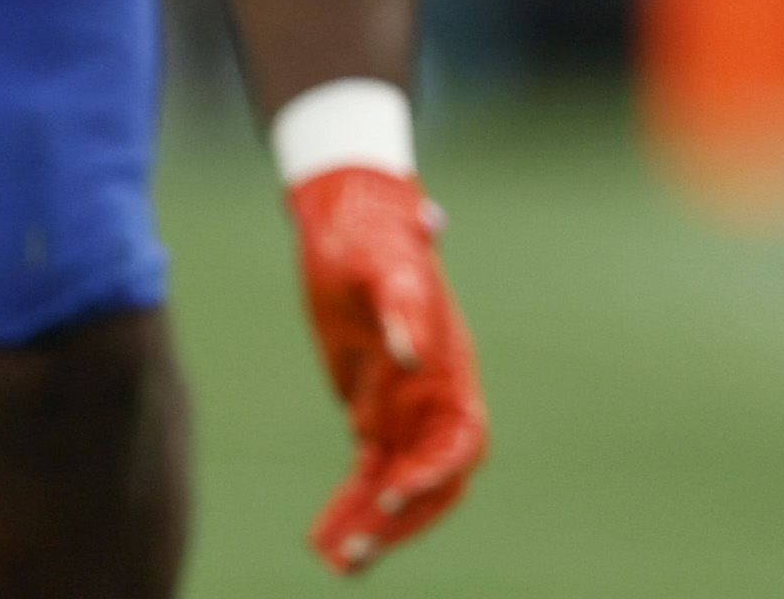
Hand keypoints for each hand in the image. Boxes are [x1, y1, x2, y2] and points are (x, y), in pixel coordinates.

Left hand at [289, 166, 485, 573]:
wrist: (342, 221)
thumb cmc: (366, 237)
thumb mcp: (380, 261)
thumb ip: (402, 303)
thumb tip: (413, 352)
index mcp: (448, 366)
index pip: (460, 439)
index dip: (434, 473)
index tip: (392, 495)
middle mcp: (433, 396)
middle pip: (434, 480)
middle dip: (401, 521)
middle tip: (354, 549)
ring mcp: (405, 410)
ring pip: (399, 487)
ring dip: (373, 527)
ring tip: (333, 561)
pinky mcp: (373, 416)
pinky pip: (370, 476)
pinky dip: (351, 508)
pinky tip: (323, 539)